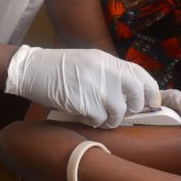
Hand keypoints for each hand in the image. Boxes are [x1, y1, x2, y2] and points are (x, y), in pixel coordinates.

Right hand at [4, 46, 158, 127]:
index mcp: (107, 60)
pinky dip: (92, 121)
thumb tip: (131, 94)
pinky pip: (99, 120)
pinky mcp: (84, 101)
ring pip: (118, 113)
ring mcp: (96, 86)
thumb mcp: (87, 62)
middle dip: (130, 108)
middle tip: (116, 110)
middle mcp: (106, 71)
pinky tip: (81, 113)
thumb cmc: (57, 69)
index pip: (141, 76)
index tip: (149, 103)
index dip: (150, 92)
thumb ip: (109, 73)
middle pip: (136, 96)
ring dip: (108, 118)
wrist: (31, 69)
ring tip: (94, 113)